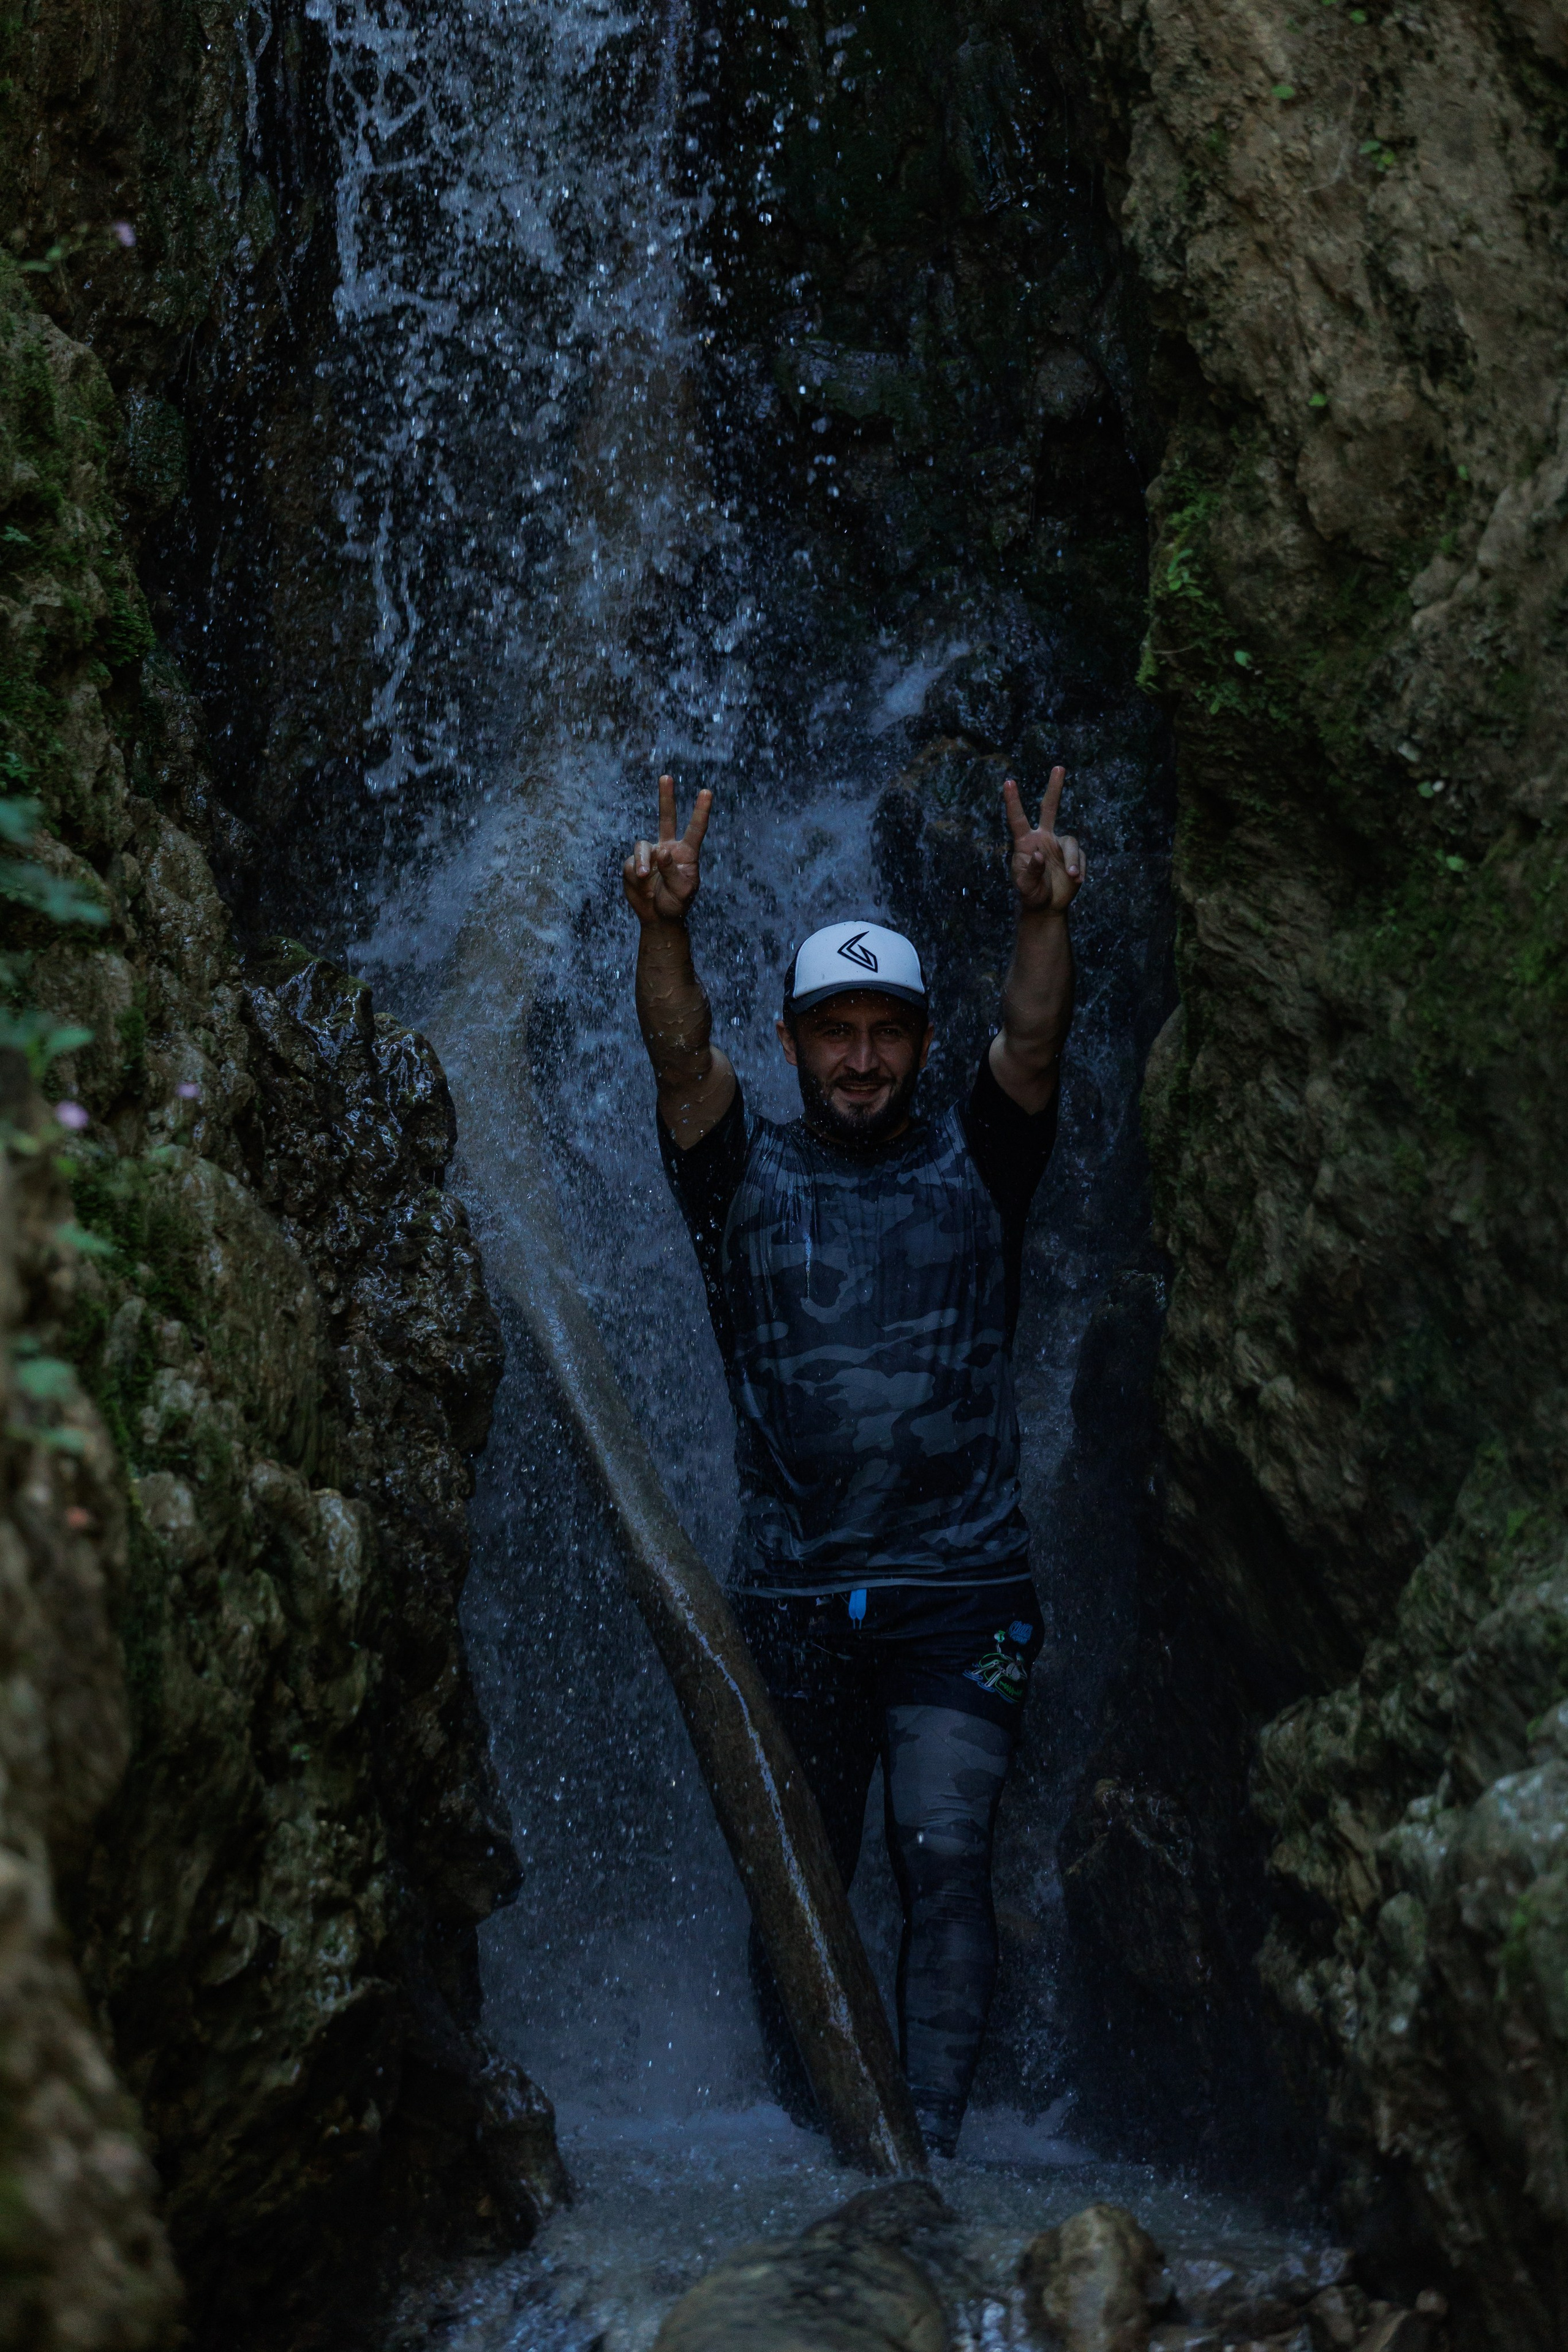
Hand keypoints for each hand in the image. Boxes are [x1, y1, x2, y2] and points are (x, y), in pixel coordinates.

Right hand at [624, 774, 712, 925]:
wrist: (657, 917)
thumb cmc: (676, 903)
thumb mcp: (681, 891)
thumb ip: (672, 871)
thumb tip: (660, 851)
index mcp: (686, 853)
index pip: (695, 829)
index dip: (701, 811)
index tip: (707, 792)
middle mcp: (668, 849)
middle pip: (667, 818)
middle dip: (666, 797)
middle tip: (666, 777)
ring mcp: (650, 855)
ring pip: (642, 847)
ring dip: (641, 862)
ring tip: (642, 877)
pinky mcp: (632, 864)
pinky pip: (630, 865)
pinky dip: (634, 877)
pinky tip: (641, 888)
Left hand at [1004, 768, 1084, 915]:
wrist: (1047, 905)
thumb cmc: (1030, 893)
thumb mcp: (1026, 887)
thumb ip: (1031, 872)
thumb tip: (1040, 855)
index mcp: (1025, 843)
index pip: (1018, 819)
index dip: (1013, 801)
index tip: (1008, 782)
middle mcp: (1043, 838)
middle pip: (1049, 808)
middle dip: (1054, 787)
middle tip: (1059, 767)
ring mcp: (1059, 845)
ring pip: (1071, 842)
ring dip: (1073, 859)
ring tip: (1073, 876)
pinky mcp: (1075, 855)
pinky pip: (1081, 858)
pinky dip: (1080, 870)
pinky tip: (1076, 882)